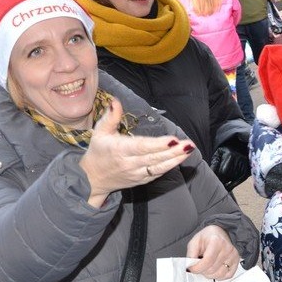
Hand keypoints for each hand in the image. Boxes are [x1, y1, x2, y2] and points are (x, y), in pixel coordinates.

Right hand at [78, 97, 194, 206]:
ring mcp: (136, 174)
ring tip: (189, 150)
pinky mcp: (141, 180)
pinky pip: (157, 174)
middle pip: (154, 158)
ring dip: (175, 159)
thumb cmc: (98, 151)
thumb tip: (116, 101)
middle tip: (189, 144)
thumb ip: (110, 117)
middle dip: (173, 151)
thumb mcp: (100, 132)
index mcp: (119, 150)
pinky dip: (169, 167)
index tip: (173, 139)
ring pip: (158, 168)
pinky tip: (180, 158)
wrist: (92, 179)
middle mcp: (129, 163)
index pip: (142, 147)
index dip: (158, 144)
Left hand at [186, 225, 241, 279]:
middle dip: (202, 271)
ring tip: (207, 267)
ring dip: (210, 274)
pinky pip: (227, 276)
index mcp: (217, 241)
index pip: (207, 261)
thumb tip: (190, 266)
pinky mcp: (236, 262)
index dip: (197, 268)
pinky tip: (215, 270)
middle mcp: (227, 249)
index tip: (192, 268)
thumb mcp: (195, 241)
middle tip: (199, 266)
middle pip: (212, 269)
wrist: (222, 232)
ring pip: (219, 274)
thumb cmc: (209, 237)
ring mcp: (233, 256)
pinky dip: (219, 276)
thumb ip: (191, 254)